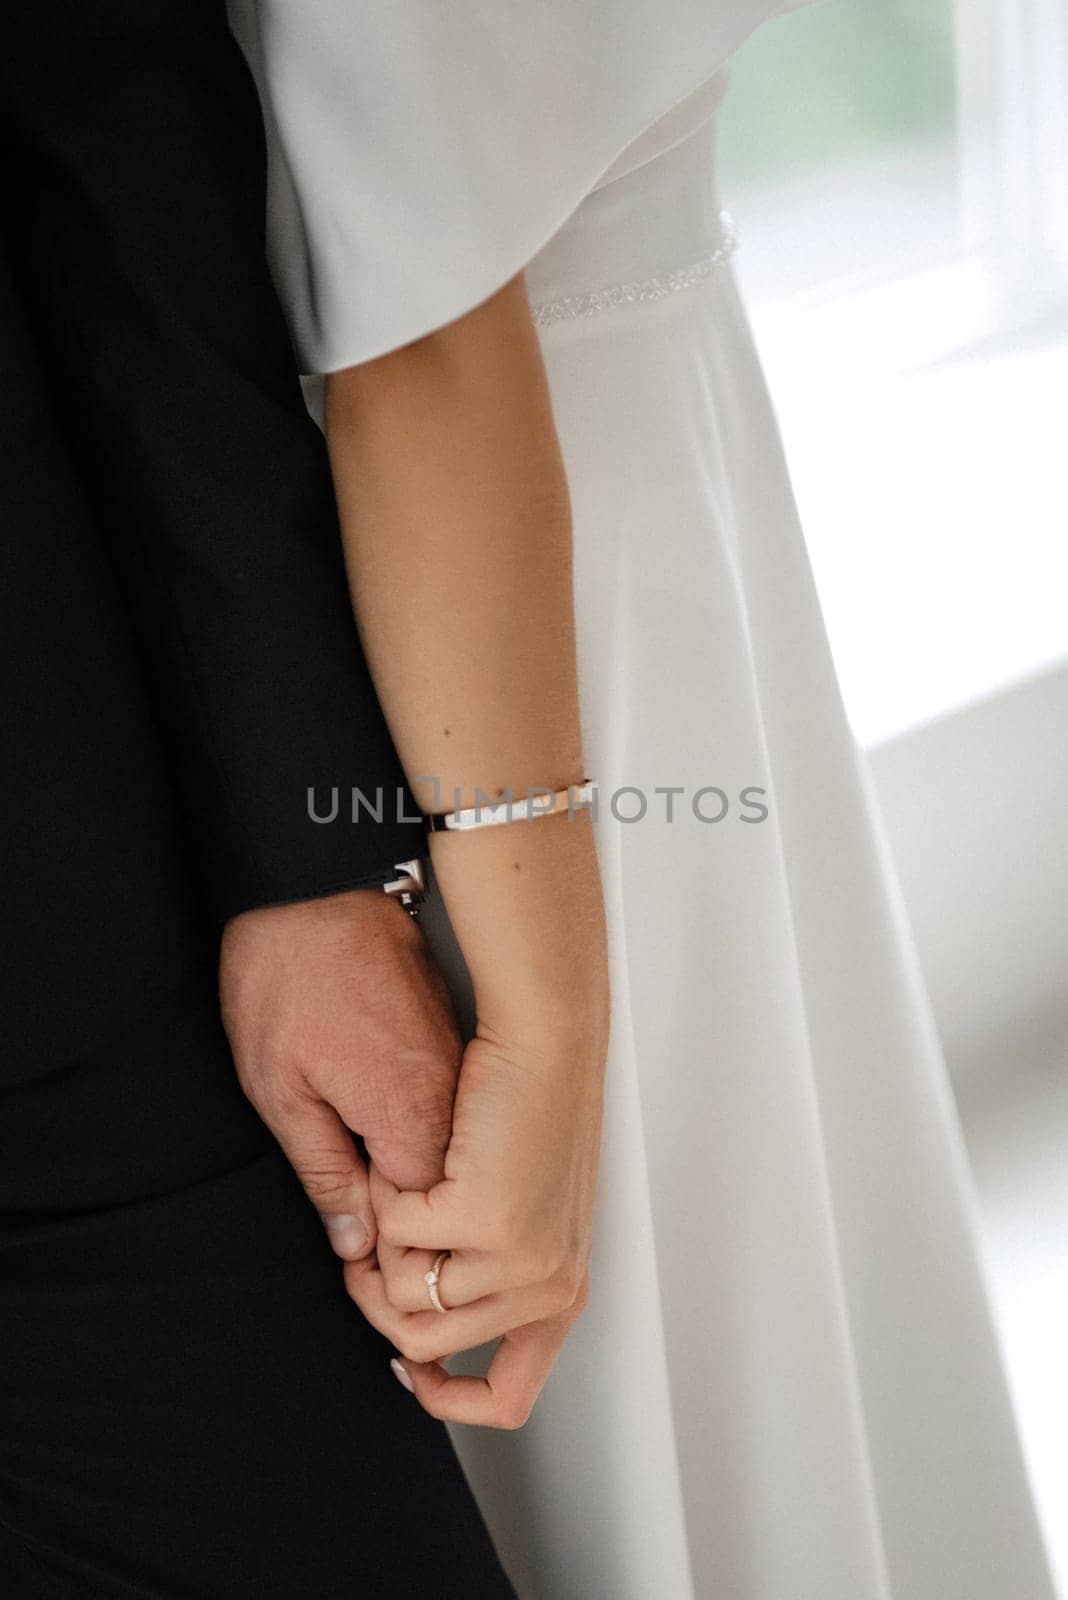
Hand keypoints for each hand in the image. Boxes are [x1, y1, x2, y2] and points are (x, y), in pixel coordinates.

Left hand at [219, 885, 462, 1260]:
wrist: (314, 885)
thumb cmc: (286, 976)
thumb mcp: (280, 1090)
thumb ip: (323, 1175)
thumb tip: (355, 1239)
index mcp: (410, 1115)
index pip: (426, 1224)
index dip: (389, 1252)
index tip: (354, 1261)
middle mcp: (450, 1093)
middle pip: (446, 1192)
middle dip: (403, 1220)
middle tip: (349, 1217)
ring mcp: (456, 1062)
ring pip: (451, 1153)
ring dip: (409, 1174)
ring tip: (358, 1171)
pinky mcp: (451, 1037)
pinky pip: (447, 1111)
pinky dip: (418, 1131)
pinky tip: (374, 1123)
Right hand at [344, 1003, 607, 1428]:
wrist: (546, 1040)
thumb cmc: (528, 1109)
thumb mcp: (525, 1209)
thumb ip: (488, 1275)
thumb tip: (417, 1338)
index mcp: (562, 1293)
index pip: (509, 1400)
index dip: (447, 1397)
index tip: (407, 1364)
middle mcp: (550, 1288)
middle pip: (427, 1345)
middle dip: (380, 1297)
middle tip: (371, 1246)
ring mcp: (520, 1260)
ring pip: (402, 1294)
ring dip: (382, 1241)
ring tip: (401, 1188)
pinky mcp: (485, 1219)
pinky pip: (394, 1237)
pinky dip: (387, 1196)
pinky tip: (417, 1156)